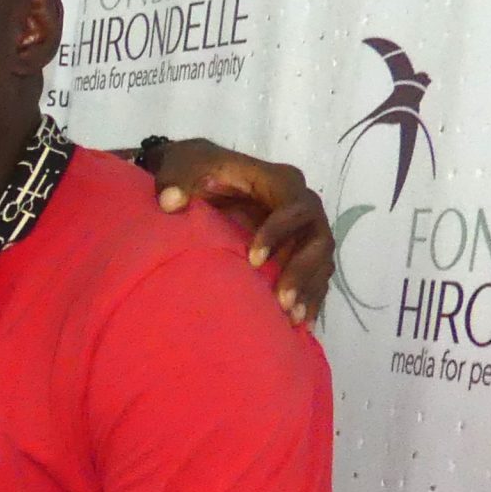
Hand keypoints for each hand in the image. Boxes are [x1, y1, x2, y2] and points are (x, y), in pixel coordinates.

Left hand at [147, 138, 331, 325]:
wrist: (196, 179)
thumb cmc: (193, 170)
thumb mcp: (182, 166)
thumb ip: (176, 180)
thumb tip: (170, 202)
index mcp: (278, 182)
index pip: (294, 207)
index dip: (279, 232)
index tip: (253, 259)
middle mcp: (300, 207)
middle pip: (318, 238)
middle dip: (302, 270)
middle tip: (280, 301)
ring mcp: (302, 232)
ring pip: (320, 261)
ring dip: (309, 290)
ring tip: (291, 319)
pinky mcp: (296, 252)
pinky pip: (314, 276)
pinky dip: (310, 298)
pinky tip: (299, 325)